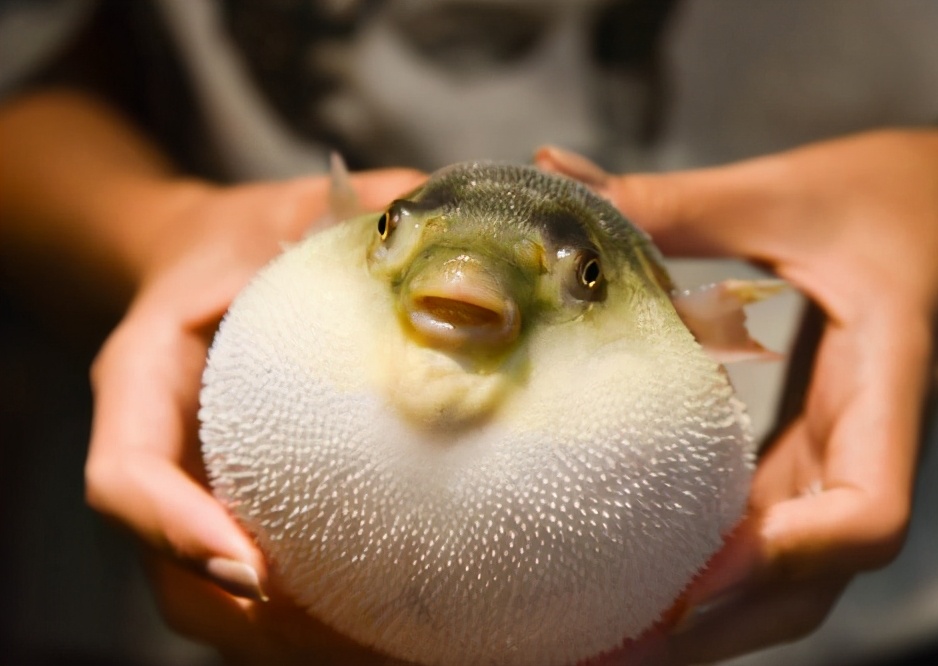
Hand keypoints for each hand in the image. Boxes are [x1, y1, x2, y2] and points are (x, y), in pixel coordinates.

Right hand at [84, 169, 423, 663]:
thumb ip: (357, 205)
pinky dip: (316, 625)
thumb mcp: (289, 205)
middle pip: (171, 572)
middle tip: (356, 641)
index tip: (250, 567)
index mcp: (143, 377)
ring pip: (213, 603)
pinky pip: (261, 589)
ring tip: (393, 653)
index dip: (174, 527)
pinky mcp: (234, 507)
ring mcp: (193, 492)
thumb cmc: (246, 236)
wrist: (213, 261)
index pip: (127, 471)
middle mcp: (160, 453)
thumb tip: (452, 212)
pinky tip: (399, 631)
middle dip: (256, 621)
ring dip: (293, 643)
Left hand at [537, 123, 937, 662]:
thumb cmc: (897, 200)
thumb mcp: (786, 194)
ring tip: (609, 635)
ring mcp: (841, 458)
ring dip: (710, 617)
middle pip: (815, 581)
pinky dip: (712, 570)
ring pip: (791, 577)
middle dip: (720, 624)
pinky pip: (770, 537)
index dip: (789, 558)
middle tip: (611, 645)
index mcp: (884, 381)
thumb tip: (553, 176)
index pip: (870, 510)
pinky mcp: (813, 454)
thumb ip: (675, 203)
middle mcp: (867, 442)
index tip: (697, 572)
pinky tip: (643, 572)